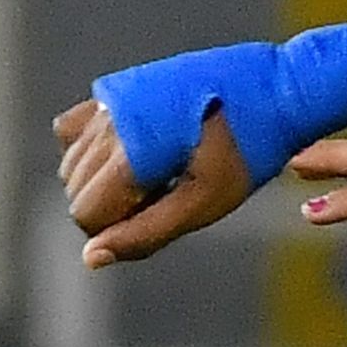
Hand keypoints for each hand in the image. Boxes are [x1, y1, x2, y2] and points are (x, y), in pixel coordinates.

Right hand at [57, 96, 250, 268]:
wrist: (273, 92)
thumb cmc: (245, 154)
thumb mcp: (202, 205)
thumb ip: (144, 233)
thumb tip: (91, 258)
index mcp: (131, 154)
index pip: (85, 213)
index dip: (117, 227)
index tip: (159, 211)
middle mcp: (110, 123)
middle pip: (75, 188)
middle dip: (111, 203)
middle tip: (165, 190)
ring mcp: (109, 100)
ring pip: (73, 161)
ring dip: (103, 177)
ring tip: (157, 168)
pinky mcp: (115, 88)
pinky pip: (74, 128)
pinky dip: (90, 148)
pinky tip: (129, 151)